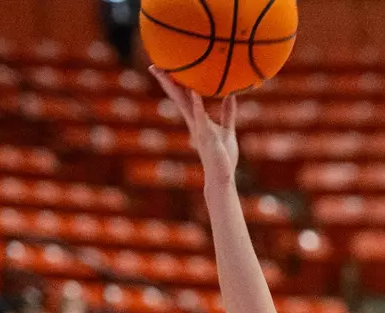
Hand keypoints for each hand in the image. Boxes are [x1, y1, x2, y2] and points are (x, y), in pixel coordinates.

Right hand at [150, 67, 238, 183]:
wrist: (222, 176)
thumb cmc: (223, 156)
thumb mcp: (227, 130)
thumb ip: (227, 112)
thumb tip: (230, 95)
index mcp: (197, 120)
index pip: (184, 97)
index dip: (175, 82)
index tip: (167, 67)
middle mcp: (194, 123)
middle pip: (178, 98)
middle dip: (166, 82)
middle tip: (154, 65)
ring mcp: (198, 129)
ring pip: (185, 105)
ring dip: (176, 89)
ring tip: (166, 72)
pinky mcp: (207, 137)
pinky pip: (201, 118)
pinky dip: (198, 105)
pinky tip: (195, 92)